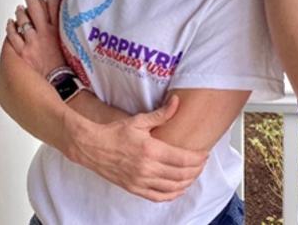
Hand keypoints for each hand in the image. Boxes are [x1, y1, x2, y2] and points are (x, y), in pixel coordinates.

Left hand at [5, 0, 65, 76]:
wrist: (60, 85)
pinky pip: (12, 37)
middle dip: (32, 0)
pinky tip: (10, 24)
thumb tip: (65, 26)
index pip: (55, 6)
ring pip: (23, 21)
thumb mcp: (72, 48)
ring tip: (19, 9)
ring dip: (20, 13)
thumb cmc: (67, 69)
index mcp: (59, 32)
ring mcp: (32, 43)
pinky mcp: (22, 53)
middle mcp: (44, 35)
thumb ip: (67, 34)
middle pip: (36, 10)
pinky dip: (10, 29)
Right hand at [64, 96, 208, 201]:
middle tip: (202, 164)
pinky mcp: (134, 188)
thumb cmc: (115, 133)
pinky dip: (171, 195)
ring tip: (193, 175)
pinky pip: (157, 196)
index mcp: (151, 150)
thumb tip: (177, 102)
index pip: (183, 159)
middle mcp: (147, 168)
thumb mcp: (139, 121)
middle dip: (196, 170)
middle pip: (181, 175)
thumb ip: (161, 114)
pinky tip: (178, 189)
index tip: (204, 154)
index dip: (198, 159)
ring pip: (172, 187)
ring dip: (186, 183)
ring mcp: (140, 180)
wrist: (92, 146)